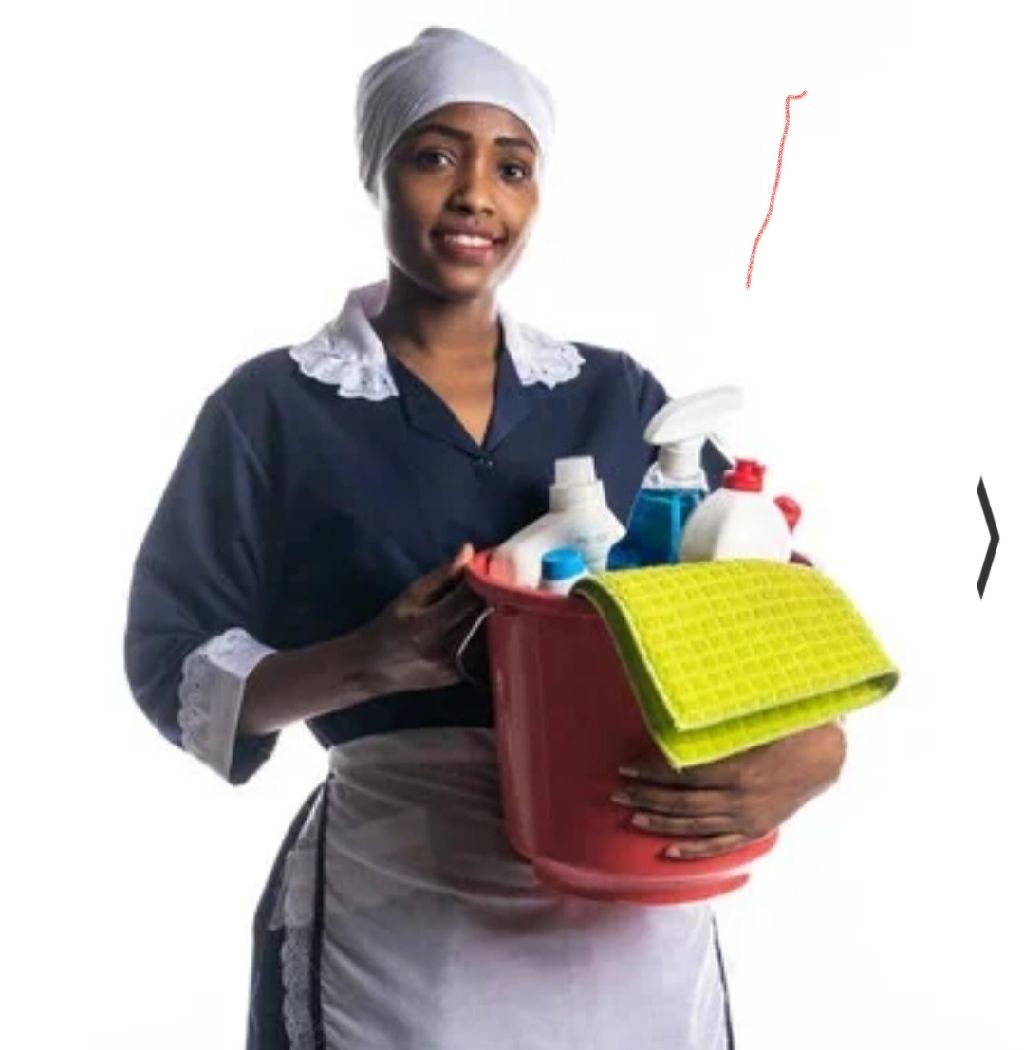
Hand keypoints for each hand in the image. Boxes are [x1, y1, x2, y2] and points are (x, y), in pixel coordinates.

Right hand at [361, 544, 484, 694]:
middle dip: (490, 597)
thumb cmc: (390, 626)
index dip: (483, 580)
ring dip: (490, 616)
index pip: (469, 598)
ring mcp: (453, 666)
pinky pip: (482, 650)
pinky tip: (480, 626)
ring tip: (488, 604)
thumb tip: (469, 551)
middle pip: (482, 615)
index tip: (488, 569)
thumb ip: (442, 575)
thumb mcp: (411, 595)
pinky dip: (484, 635)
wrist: (371, 668)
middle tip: (493, 584)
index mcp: (428, 625)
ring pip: (487, 634)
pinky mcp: (459, 676)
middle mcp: (443, 648)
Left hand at [612, 723, 845, 859]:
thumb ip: (719, 719)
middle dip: (645, 798)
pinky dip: (694, 850)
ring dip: (660, 823)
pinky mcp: (755, 829)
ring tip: (632, 818)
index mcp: (738, 769)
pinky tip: (670, 850)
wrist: (825, 755)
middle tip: (617, 793)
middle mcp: (739, 798)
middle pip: (682, 802)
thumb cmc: (786, 727)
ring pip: (695, 825)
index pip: (682, 774)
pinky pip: (720, 844)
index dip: (651, 772)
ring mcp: (747, 818)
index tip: (626, 767)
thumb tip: (682, 703)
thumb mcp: (753, 717)